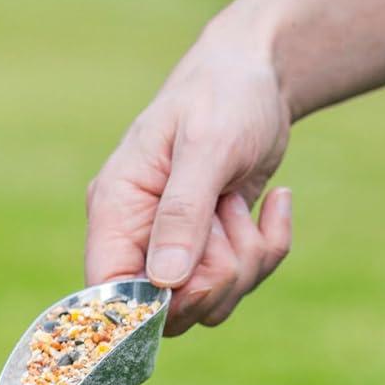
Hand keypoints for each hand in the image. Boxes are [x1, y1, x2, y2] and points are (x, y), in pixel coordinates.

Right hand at [85, 39, 293, 334]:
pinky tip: (275, 204)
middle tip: (228, 215)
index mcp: (115, 213)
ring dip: (245, 260)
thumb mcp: (206, 147)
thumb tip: (165, 283)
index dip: (147, 306)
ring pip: (208, 304)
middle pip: (167, 310)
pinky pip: (240, 285)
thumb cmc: (222, 96)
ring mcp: (176, 250)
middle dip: (214, 274)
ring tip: (241, 201)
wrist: (261, 74)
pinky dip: (269, 248)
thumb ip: (182, 215)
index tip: (190, 281)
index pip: (109, 292)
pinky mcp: (212, 252)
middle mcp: (137, 240)